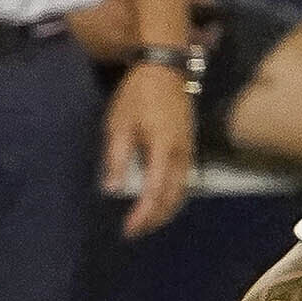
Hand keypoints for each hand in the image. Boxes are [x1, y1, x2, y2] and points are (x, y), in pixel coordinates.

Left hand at [106, 61, 196, 237]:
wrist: (165, 68)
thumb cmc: (138, 95)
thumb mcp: (120, 124)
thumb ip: (117, 158)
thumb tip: (112, 190)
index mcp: (163, 149)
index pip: (155, 192)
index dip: (142, 215)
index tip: (128, 230)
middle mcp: (181, 156)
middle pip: (172, 198)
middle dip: (154, 219)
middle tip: (134, 232)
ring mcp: (189, 152)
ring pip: (182, 193)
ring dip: (165, 211)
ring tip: (146, 222)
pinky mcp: (189, 148)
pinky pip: (185, 182)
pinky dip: (173, 198)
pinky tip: (160, 201)